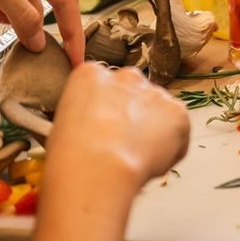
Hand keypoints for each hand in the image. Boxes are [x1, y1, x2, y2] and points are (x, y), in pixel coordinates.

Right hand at [49, 62, 190, 191]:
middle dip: (133, 116)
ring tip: (138, 158)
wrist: (98, 165)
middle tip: (123, 145)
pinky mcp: (177, 112)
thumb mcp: (61, 127)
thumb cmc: (72, 153)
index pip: (103, 87)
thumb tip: (90, 133)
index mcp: (91, 75)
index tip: (104, 130)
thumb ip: (81, 119)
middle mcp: (125, 76)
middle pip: (135, 94)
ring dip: (153, 131)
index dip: (105, 112)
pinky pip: (178, 132)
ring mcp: (154, 92)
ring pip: (158, 112)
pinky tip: (153, 163)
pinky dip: (172, 148)